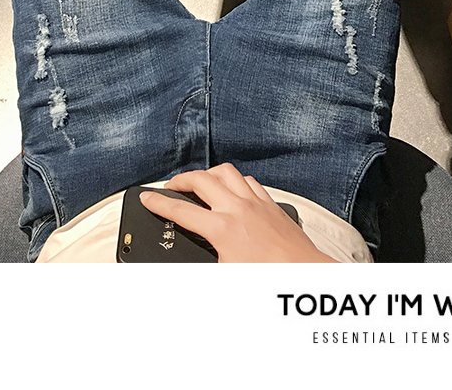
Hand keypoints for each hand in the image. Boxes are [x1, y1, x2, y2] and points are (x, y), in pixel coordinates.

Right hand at [139, 163, 337, 262]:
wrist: (305, 274)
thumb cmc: (268, 280)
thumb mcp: (224, 278)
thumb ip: (199, 269)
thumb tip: (181, 269)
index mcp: (221, 228)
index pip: (181, 211)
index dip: (158, 204)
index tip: (146, 198)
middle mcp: (237, 208)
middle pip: (201, 180)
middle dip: (180, 180)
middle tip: (170, 188)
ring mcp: (256, 202)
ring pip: (226, 172)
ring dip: (208, 174)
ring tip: (200, 183)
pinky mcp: (271, 204)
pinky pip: (249, 181)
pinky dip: (235, 181)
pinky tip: (232, 190)